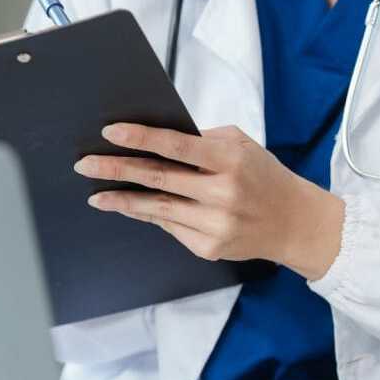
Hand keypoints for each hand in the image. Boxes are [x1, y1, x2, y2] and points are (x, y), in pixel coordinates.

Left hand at [73, 123, 344, 279]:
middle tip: (85, 164)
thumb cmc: (263, 176)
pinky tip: (128, 207)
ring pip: (156, 208)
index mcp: (230, 160)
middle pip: (158, 178)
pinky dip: (146, 214)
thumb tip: (154, 139)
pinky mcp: (208, 247)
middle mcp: (222, 193)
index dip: (141, 138)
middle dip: (116, 169)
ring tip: (95, 193)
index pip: (177, 146)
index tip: (110, 132)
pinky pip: (168, 226)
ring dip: (121, 199)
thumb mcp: (241, 145)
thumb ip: (202, 141)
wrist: (294, 223)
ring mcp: (214, 223)